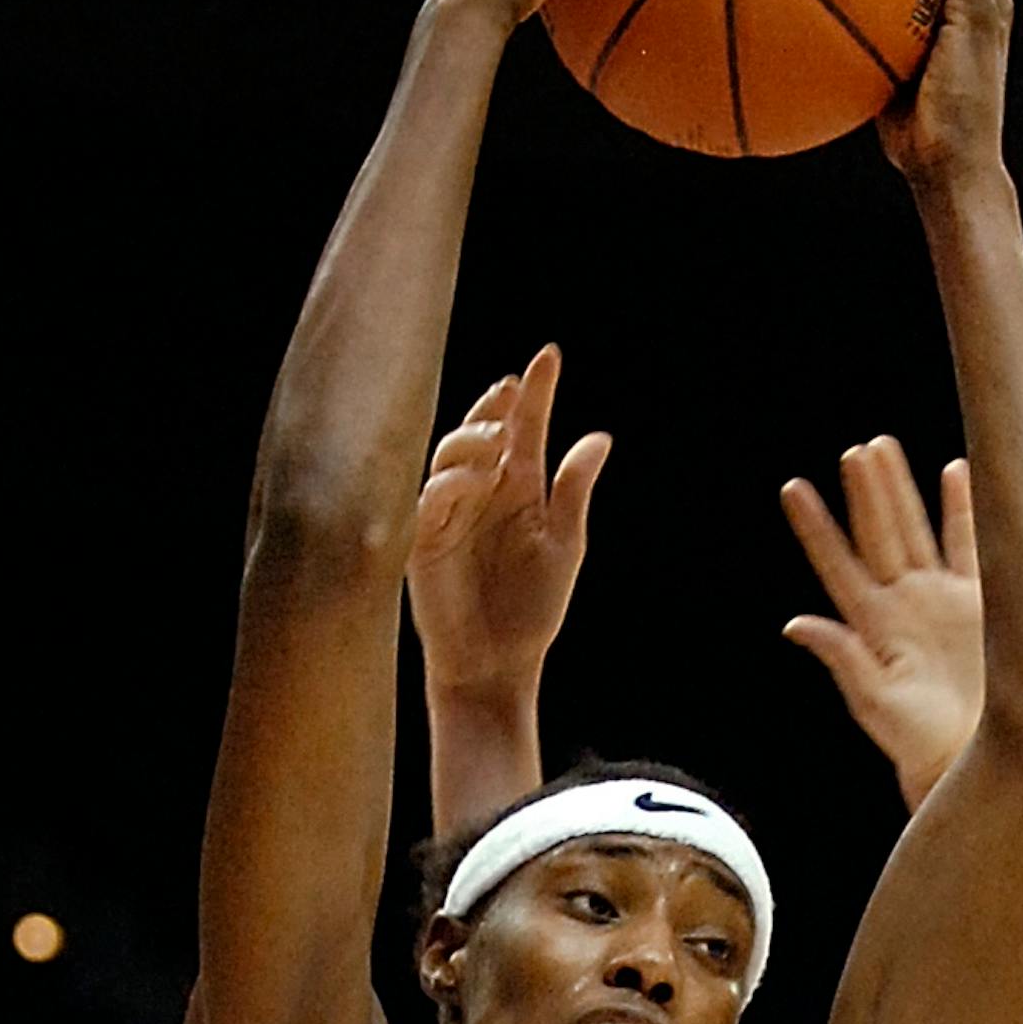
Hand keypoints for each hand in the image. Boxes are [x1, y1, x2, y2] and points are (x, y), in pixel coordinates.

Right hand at [409, 347, 608, 699]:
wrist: (497, 666)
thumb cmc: (531, 612)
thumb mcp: (565, 545)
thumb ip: (574, 490)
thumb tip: (600, 437)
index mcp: (519, 490)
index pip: (525, 429)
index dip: (535, 392)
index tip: (548, 356)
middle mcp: (482, 493)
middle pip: (481, 431)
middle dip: (494, 408)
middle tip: (512, 394)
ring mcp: (449, 514)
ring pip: (449, 456)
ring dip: (471, 440)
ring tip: (498, 443)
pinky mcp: (422, 541)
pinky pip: (428, 498)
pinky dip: (448, 482)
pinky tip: (471, 478)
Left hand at [780, 438, 982, 806]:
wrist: (977, 761)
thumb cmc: (923, 745)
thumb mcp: (877, 703)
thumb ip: (841, 659)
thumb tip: (795, 623)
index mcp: (873, 628)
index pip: (838, 565)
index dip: (816, 528)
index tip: (792, 488)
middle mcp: (904, 607)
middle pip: (880, 536)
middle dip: (866, 493)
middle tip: (856, 449)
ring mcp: (941, 601)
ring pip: (918, 531)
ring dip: (902, 490)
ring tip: (884, 447)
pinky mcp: (981, 604)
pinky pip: (970, 546)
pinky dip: (963, 509)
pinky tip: (957, 471)